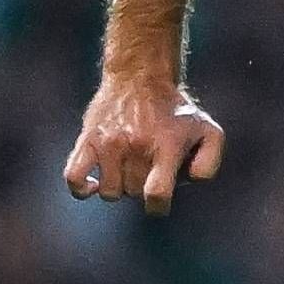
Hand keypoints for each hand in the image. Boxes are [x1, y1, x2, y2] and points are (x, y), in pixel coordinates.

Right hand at [62, 74, 227, 211]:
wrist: (140, 76)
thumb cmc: (176, 110)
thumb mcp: (208, 130)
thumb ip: (210, 161)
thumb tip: (191, 180)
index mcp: (166, 146)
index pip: (157, 193)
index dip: (159, 207)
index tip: (159, 201)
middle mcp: (136, 146)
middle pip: (134, 192)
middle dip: (143, 187)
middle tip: (148, 167)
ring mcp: (109, 143)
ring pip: (109, 191)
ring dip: (119, 186)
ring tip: (128, 168)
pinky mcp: (87, 139)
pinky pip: (73, 176)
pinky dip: (81, 188)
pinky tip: (95, 183)